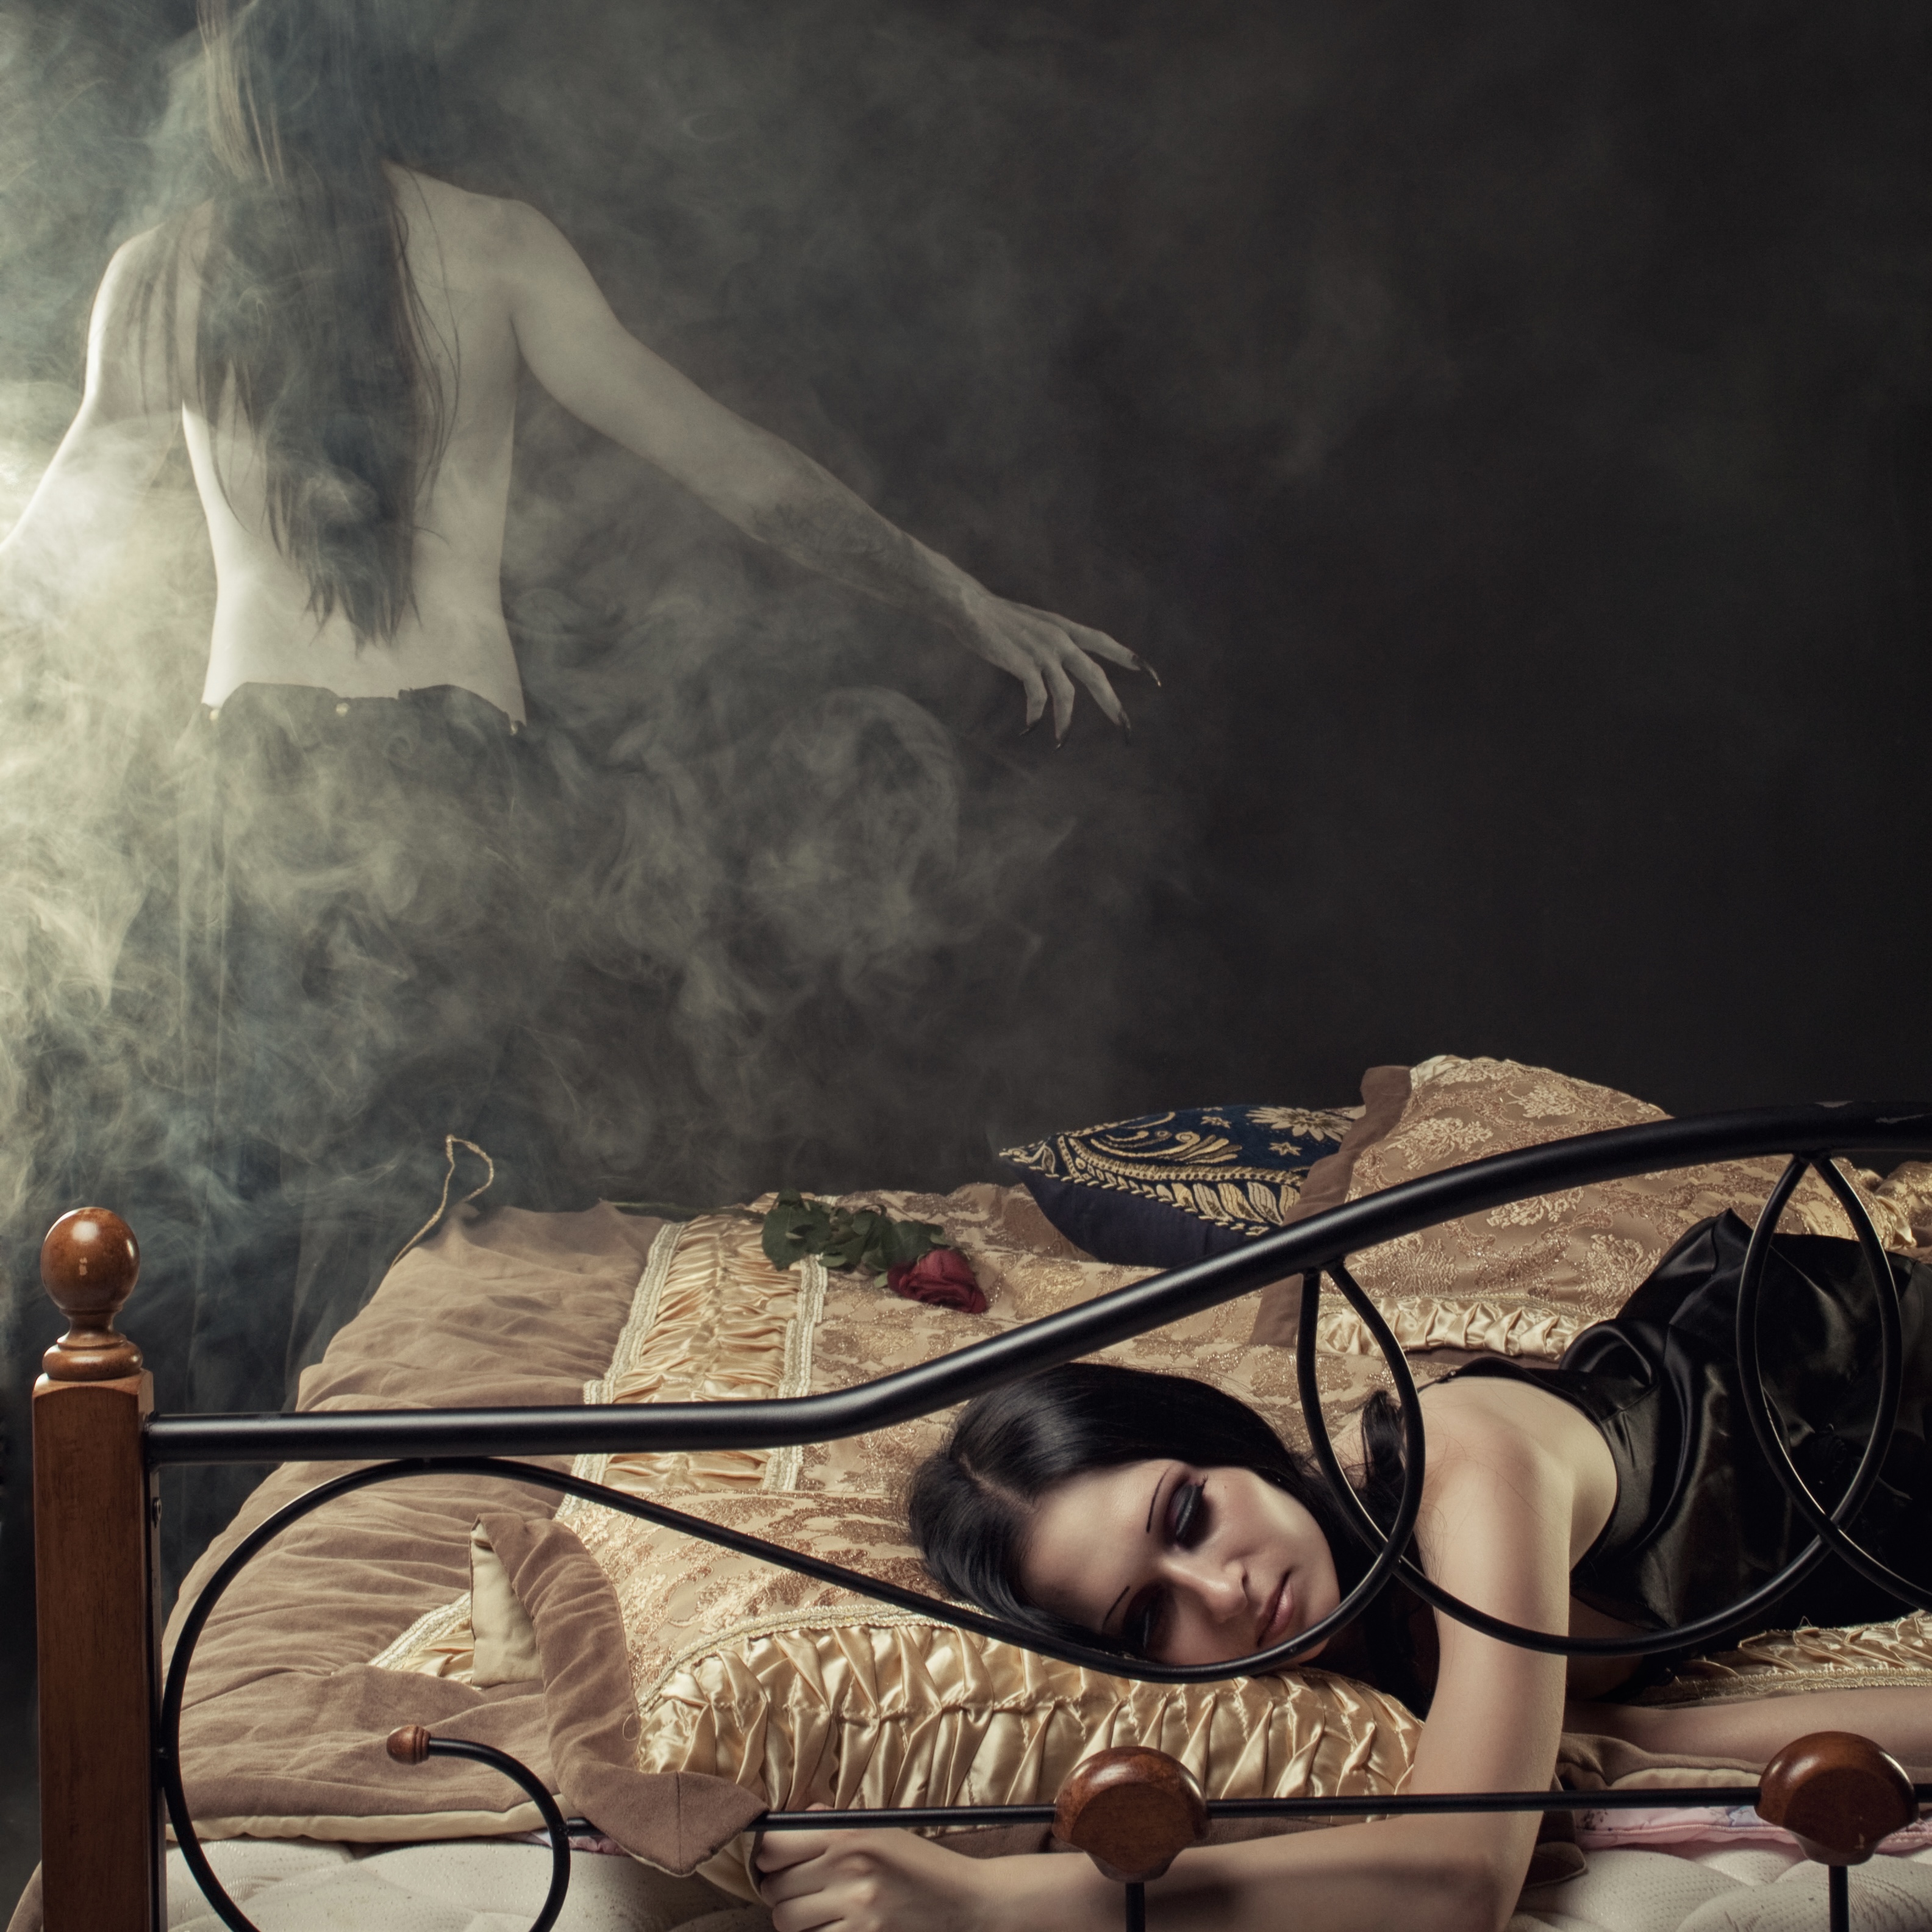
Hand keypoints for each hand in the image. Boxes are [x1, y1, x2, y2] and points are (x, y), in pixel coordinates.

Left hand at [755, 1825, 1021, 1931]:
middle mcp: (849, 1867)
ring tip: (819, 1911)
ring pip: (786, 1921)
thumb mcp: (881, 1830)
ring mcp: (857, 1908)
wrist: (966, 1902)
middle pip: (774, 1887)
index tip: (777, 1862)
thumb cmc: (920, 1864)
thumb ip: (833, 1823)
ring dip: (795, 1919)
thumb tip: (795, 1818)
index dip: (768, 1857)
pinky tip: (838, 1927)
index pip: (774, 1846)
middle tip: (801, 1890)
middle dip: (780, 1891)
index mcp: (850, 1832)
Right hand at [948, 592, 1155, 742]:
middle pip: (1096, 676)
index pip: (1105, 643)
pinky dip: (1037, 716)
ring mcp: (1043, 651)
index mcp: (1065, 628)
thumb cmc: (996, 617)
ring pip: (1067, 695)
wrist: (969, 606)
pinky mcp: (1024, 663)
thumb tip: (1061, 661)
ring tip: (1061, 743)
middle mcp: (1060, 639)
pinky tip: (1029, 727)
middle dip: (1112, 705)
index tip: (1154, 676)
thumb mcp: (1034, 624)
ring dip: (1065, 723)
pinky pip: (1038, 697)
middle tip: (1125, 730)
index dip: (1130, 659)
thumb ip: (1052, 639)